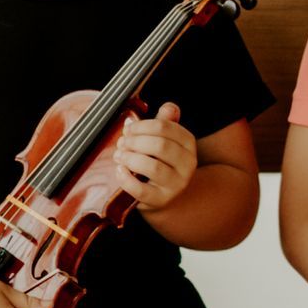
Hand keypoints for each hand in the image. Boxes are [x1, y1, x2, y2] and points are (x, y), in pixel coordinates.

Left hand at [113, 101, 196, 216]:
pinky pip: (142, 190)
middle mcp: (188, 163)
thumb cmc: (159, 160)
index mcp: (188, 143)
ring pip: (153, 167)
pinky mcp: (162, 199)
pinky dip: (127, 179)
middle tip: (121, 142)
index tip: (128, 128)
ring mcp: (176, 183)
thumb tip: (168, 107)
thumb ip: (164, 122)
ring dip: (131, 158)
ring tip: (119, 156)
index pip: (165, 127)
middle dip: (135, 141)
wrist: (163, 193)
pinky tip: (119, 170)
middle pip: (160, 145)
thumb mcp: (163, 139)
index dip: (142, 126)